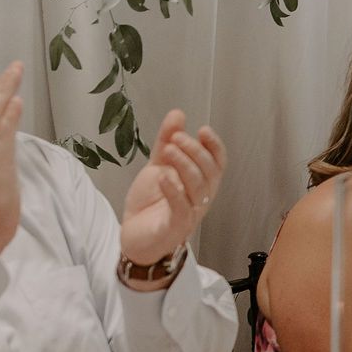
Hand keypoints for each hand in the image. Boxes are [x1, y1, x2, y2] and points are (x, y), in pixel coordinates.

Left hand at [120, 110, 226, 265]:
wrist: (133, 237)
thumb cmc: (150, 204)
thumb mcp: (158, 166)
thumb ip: (167, 142)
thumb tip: (178, 114)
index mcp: (202, 183)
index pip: (218, 163)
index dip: (214, 146)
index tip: (203, 130)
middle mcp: (201, 198)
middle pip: (211, 173)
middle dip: (195, 151)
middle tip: (176, 138)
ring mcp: (191, 214)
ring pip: (199, 188)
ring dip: (185, 165)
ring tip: (168, 150)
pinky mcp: (175, 228)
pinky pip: (181, 209)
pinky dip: (174, 191)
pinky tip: (163, 176)